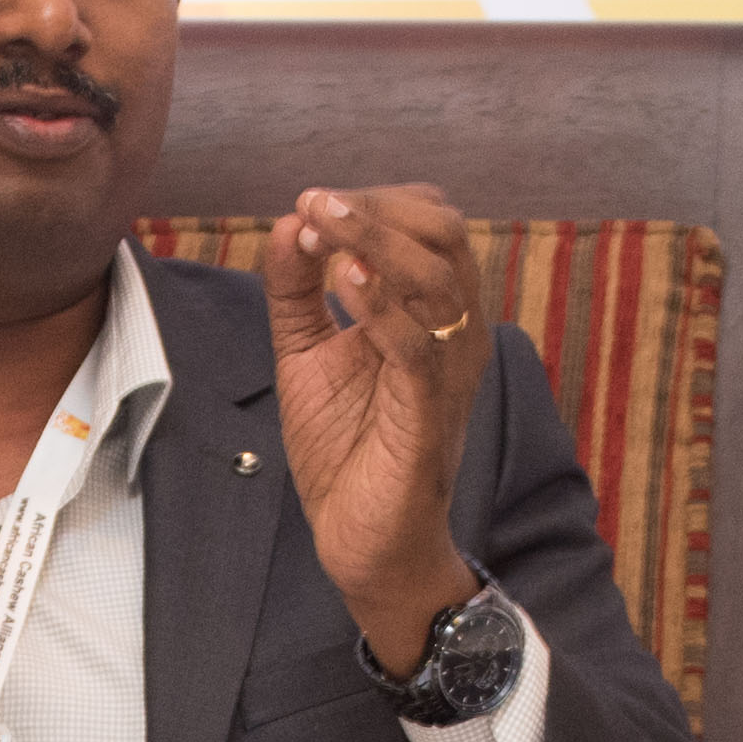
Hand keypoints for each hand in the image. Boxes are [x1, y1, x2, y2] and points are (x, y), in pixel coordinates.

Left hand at [264, 183, 489, 671]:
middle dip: (377, 208)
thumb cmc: (347, 449)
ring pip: (438, 280)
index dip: (373, 202)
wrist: (360, 539)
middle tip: (317, 206)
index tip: (309, 205)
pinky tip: (343, 281)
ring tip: (324, 230)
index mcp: (434, 311)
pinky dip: (383, 306)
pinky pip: (419, 347)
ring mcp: (446, 373)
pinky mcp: (427, 416)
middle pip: (445, 235)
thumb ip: (297, 289)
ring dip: (375, 242)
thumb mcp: (307, 351)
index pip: (429, 225)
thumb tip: (288, 222)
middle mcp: (453, 333)